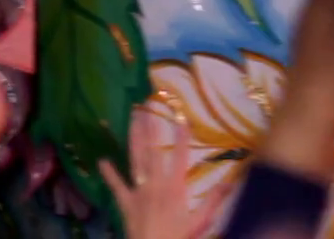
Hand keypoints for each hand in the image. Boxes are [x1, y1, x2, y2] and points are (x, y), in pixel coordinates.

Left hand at [99, 109, 220, 238]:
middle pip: (153, 151)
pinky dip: (109, 174)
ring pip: (135, 160)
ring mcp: (138, 191)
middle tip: (145, 108)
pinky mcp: (125, 202)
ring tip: (132, 119)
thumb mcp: (200, 222)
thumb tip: (231, 181)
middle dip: (150, 128)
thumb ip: (214, 200)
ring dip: (133, 138)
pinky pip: (116, 186)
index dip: (182, 136)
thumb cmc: (177, 238)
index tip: (181, 117)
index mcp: (175, 187)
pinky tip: (102, 161)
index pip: (180, 156)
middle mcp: (155, 183)